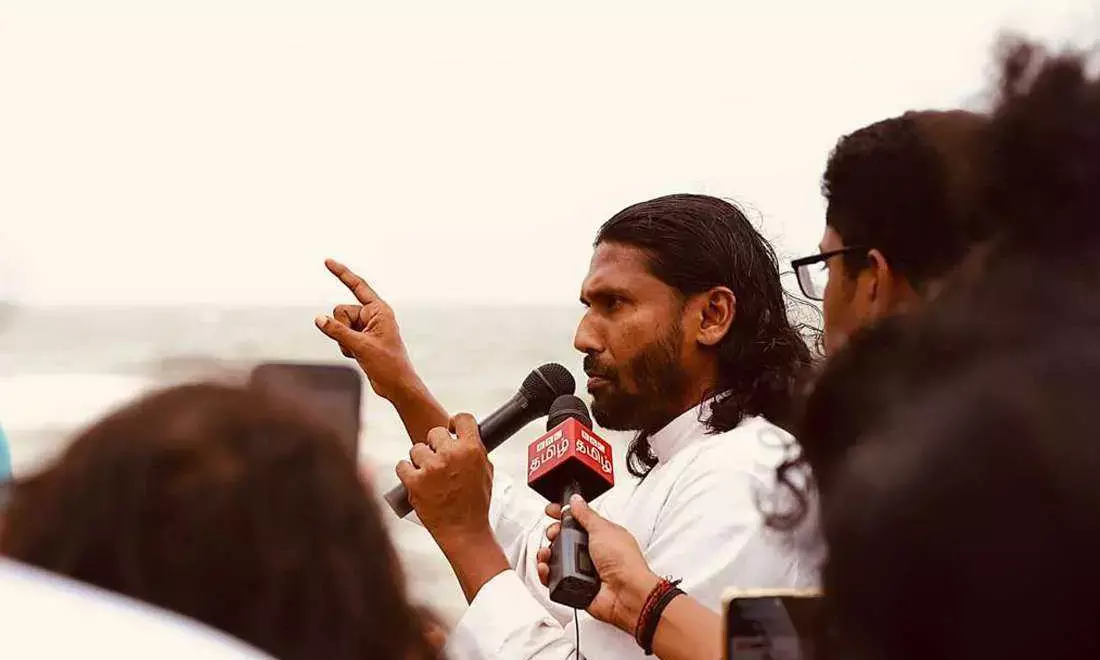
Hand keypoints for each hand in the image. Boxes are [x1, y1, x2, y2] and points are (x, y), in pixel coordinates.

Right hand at [314, 258, 417, 401]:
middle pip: (340, 311)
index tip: (327, 261)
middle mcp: (373, 315)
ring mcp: (366, 327)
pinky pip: (341, 337)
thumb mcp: (360, 346)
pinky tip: (358, 357)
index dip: (342, 273)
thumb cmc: (387, 364)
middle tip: (358, 343)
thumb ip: (337, 331)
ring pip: (338, 325)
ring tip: (360, 352)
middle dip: (341, 327)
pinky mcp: (361, 339)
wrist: (397, 385)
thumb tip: (318, 318)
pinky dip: (345, 348)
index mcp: (380, 310)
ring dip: (343, 341)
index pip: (358, 286)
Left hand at [396, 414, 494, 549]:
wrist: (464, 531)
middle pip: (434, 433)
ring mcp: (431, 468)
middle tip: (438, 460)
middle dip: (435, 445)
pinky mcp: (414, 482)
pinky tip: (415, 480)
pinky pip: (402, 466)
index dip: (455, 423)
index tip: (450, 429)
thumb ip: (476, 452)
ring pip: (416, 449)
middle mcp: (451, 455)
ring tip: (428, 476)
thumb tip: (465, 438)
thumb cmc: (475, 505)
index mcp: (472, 450)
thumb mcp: (486, 472)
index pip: (463, 419)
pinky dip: (406, 473)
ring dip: (419, 460)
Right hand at [537, 494, 660, 633]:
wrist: (627, 594)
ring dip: (547, 554)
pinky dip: (547, 574)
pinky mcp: (575, 587)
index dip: (563, 514)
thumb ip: (586, 515)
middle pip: (564, 539)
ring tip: (546, 552)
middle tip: (552, 533)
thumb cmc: (624, 562)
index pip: (578, 520)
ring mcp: (583, 570)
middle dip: (553, 534)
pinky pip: (555, 579)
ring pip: (557, 559)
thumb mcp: (602, 529)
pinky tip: (546, 568)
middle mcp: (592, 552)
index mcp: (601, 535)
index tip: (551, 511)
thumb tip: (576, 501)